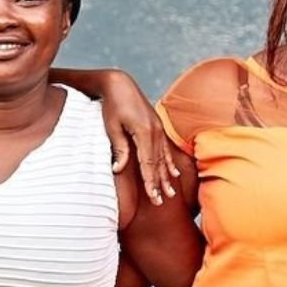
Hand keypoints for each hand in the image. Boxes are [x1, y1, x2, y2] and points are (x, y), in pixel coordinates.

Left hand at [94, 72, 178, 203]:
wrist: (121, 84)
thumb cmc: (112, 105)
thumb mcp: (112, 127)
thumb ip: (119, 148)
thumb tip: (118, 169)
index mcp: (144, 133)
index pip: (148, 163)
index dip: (151, 182)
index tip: (153, 197)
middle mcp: (156, 132)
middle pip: (159, 164)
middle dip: (160, 184)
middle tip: (161, 201)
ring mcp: (159, 130)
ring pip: (164, 158)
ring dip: (167, 177)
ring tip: (171, 193)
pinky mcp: (158, 128)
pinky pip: (166, 149)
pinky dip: (170, 163)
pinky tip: (174, 173)